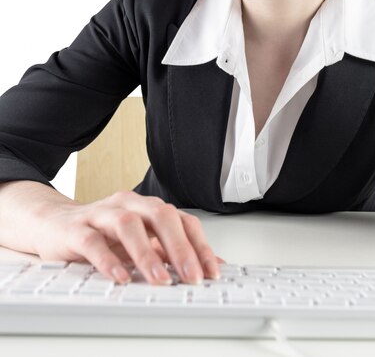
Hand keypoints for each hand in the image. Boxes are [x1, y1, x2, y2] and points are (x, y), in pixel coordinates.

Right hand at [33, 191, 222, 284]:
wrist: (55, 224)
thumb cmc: (102, 233)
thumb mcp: (142, 242)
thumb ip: (171, 252)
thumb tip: (210, 265)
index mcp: (147, 207)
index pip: (182, 220)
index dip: (199, 244)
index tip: (211, 270)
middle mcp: (128, 205)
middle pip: (160, 216)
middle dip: (179, 247)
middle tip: (191, 276)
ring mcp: (102, 214)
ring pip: (128, 225)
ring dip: (147, 254)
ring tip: (159, 279)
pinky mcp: (76, 229)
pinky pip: (93, 241)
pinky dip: (108, 260)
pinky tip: (120, 277)